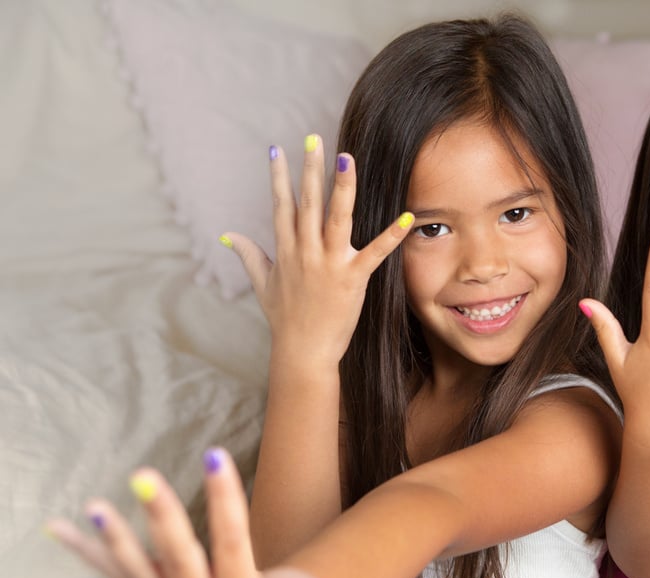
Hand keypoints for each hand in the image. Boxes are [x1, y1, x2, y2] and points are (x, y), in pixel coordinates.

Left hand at [46, 448, 355, 577]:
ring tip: (91, 509)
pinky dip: (87, 552)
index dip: (224, 502)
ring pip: (136, 572)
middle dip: (160, 515)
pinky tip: (57, 526)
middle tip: (141, 473)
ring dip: (112, 542)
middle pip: (177, 557)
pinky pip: (114, 574)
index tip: (215, 456)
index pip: (232, 545)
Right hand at [220, 135, 411, 365]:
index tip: (277, 148)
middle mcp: (305, 252)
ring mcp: (328, 263)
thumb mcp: (262, 284)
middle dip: (310, 169)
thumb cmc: (284, 320)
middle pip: (307, 202)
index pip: (281, 205)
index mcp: (285, 251)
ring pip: (335, 217)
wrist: (303, 352)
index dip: (278, 176)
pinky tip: (406, 217)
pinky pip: (374, 253)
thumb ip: (248, 255)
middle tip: (314, 139)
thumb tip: (228, 235)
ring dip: (341, 187)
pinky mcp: (352, 278)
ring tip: (346, 158)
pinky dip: (391, 235)